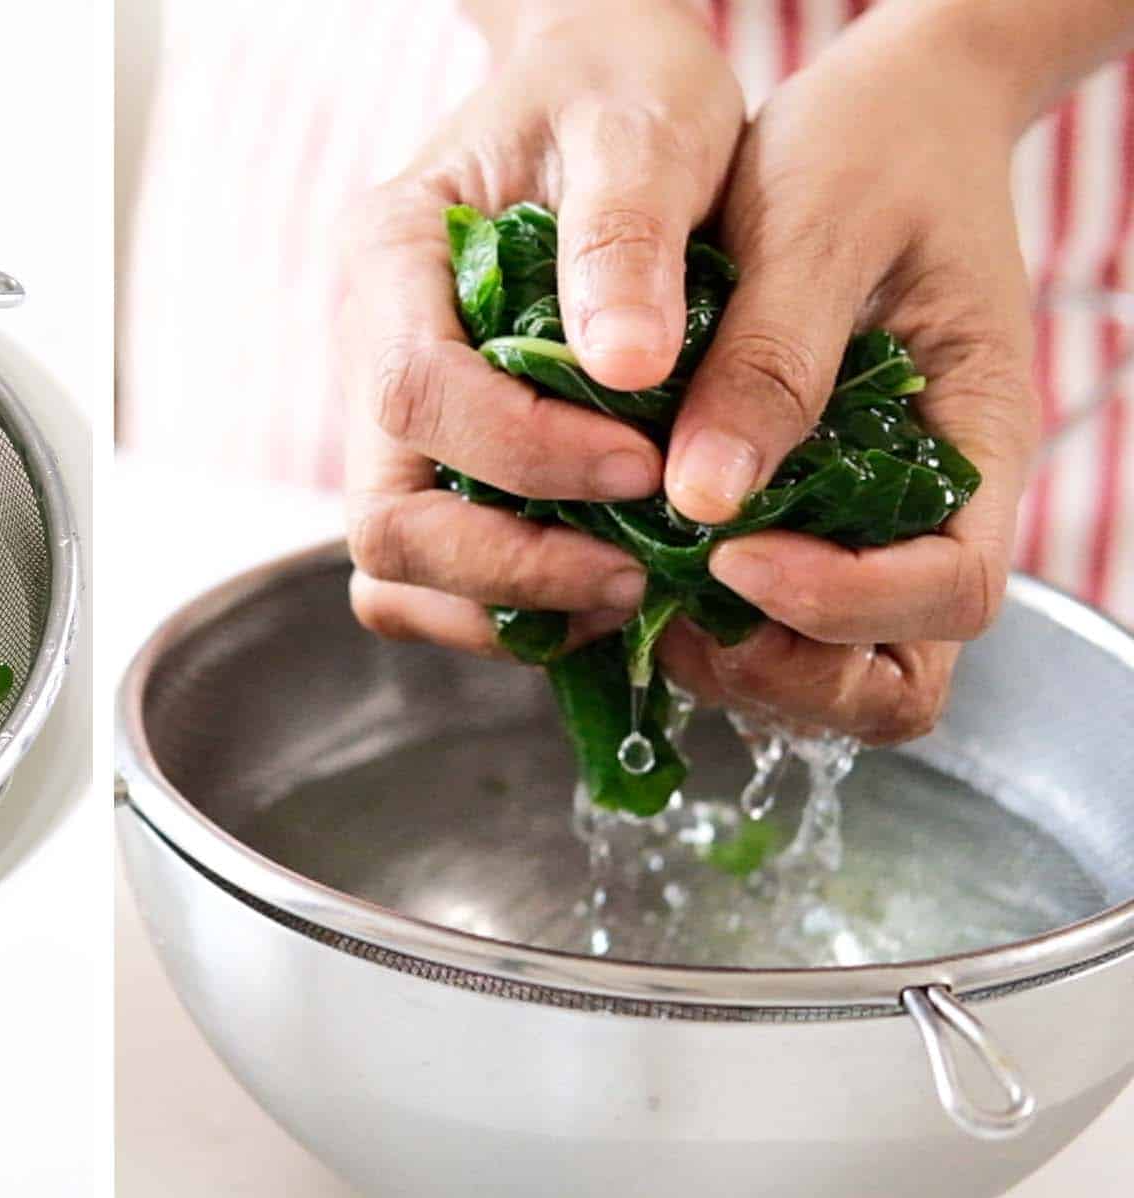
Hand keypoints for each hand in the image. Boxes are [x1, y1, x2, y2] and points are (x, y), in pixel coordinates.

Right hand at [341, 1, 744, 654]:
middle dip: (506, 566)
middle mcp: (369, 350)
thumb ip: (626, 234)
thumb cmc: (617, 84)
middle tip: (636, 573)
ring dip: (506, 605)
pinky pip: (442, 571)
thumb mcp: (643, 120)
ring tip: (632, 590)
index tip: (645, 464)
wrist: (598, 81)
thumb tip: (624, 371)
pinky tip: (611, 583)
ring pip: (400, 566)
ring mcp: (397, 418)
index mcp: (387, 258)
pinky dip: (512, 606)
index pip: (411, 394)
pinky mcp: (444, 458)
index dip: (523, 455)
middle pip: (384, 517)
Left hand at [655, 6, 1041, 742]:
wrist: (874, 118)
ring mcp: (865, 525)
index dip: (842, 606)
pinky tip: (625, 558)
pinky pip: (765, 620)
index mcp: (977, 441)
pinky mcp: (799, 520)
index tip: (730, 558)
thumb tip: (704, 501)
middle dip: (783, 667)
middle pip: (890, 675)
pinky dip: (699, 620)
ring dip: (731, 658)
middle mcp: (930, 509)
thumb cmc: (866, 151)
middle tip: (670, 601)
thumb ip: (770, 361)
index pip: (951, 594)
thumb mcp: (815, 227)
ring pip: (824, 670)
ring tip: (636, 581)